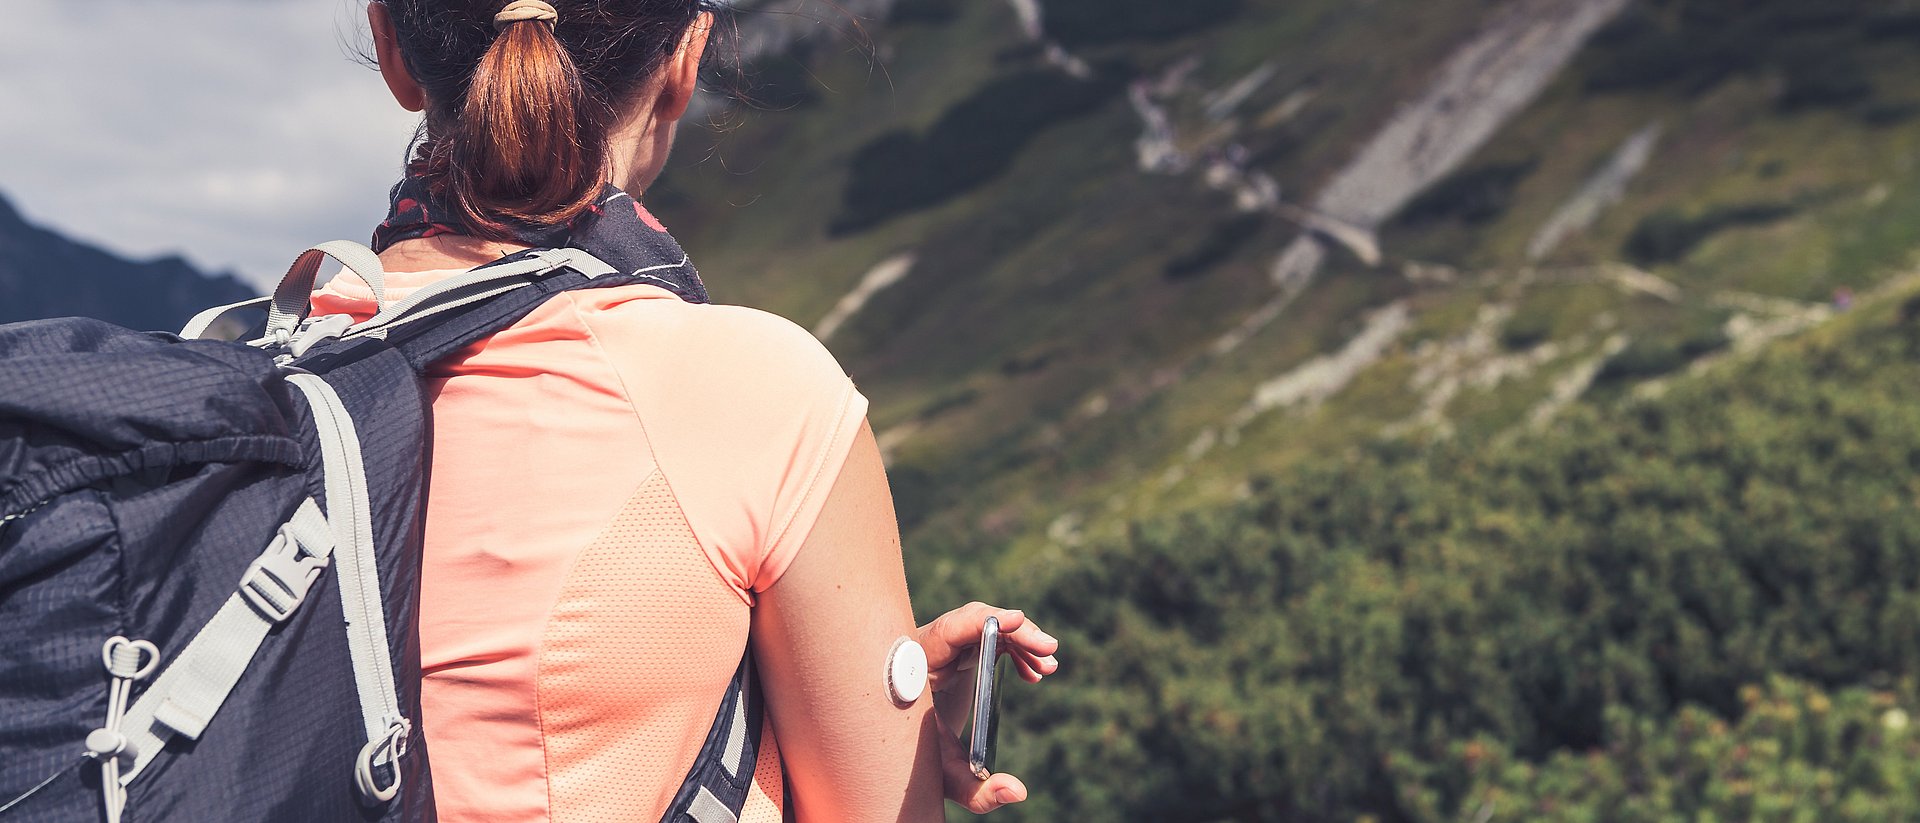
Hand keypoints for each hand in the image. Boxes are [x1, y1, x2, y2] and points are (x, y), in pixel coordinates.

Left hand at [914, 602, 1059, 813]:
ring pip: (984, 625)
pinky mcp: (954, 649)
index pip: (944, 632)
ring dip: (1019, 640)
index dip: (978, 622)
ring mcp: (941, 646)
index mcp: (914, 672)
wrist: (898, 748)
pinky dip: (1013, 648)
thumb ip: (978, 793)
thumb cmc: (915, 761)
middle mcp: (925, 650)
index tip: (1015, 621)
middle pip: (971, 621)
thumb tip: (1019, 792)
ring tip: (1048, 668)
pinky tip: (1033, 674)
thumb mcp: (944, 778)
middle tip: (1049, 650)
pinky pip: (987, 635)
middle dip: (1012, 631)